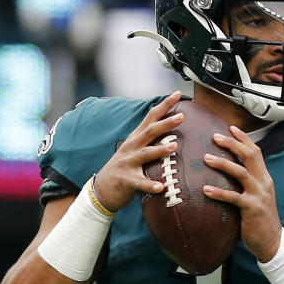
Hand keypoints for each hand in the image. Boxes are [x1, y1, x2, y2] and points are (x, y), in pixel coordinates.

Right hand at [93, 92, 184, 211]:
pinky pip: (140, 183)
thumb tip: (176, 132)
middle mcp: (132, 147)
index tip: (178, 94)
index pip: (151, 117)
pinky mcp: (126, 180)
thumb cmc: (126, 168)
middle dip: (165, 124)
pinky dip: (150, 185)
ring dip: (160, 150)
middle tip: (181, 116)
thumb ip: (152, 140)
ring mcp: (128, 163)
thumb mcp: (136, 150)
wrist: (102, 189)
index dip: (164, 105)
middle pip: (150, 132)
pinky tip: (160, 187)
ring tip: (174, 146)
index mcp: (136, 138)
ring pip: (145, 154)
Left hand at [202, 126, 282, 261]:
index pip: (255, 152)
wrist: (271, 241)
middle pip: (249, 156)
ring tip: (206, 158)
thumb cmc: (259, 219)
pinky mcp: (252, 209)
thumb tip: (229, 171)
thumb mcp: (256, 196)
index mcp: (264, 178)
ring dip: (223, 164)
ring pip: (241, 173)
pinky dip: (219, 192)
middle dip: (232, 144)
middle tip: (215, 136)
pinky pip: (234, 198)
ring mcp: (259, 195)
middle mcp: (263, 183)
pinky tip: (205, 190)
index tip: (230, 127)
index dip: (243, 139)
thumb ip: (247, 183)